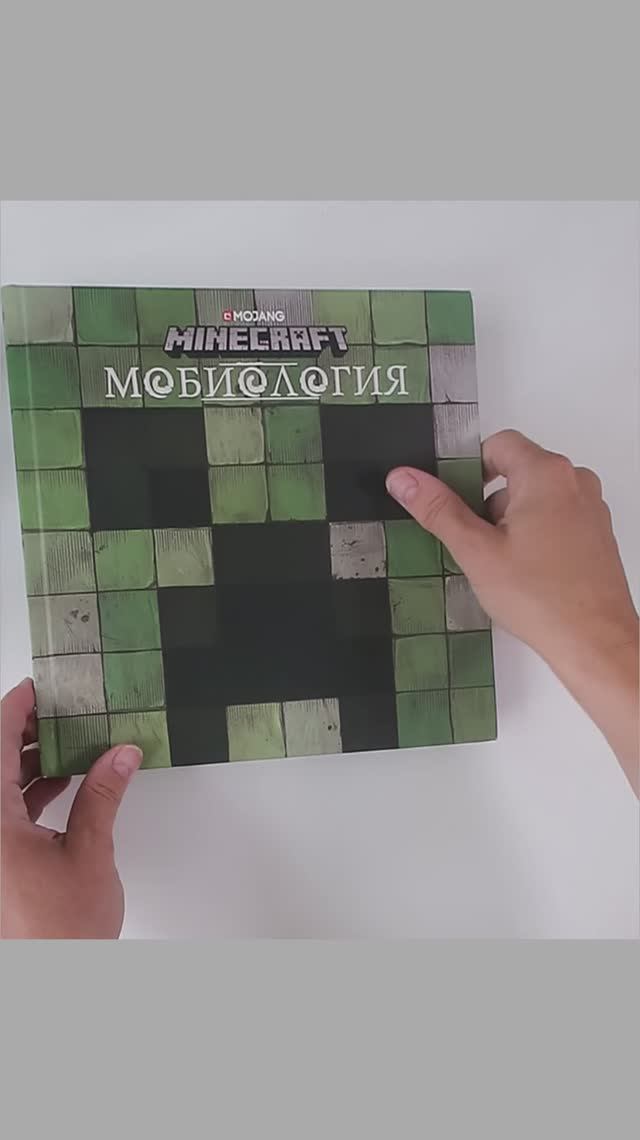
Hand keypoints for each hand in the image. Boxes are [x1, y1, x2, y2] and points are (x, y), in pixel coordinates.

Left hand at [1, 679, 141, 938]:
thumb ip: (102, 796)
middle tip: (58, 713)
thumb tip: (120, 754)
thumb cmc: (60, 933)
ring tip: (68, 745)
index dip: (14, 712)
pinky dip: (27, 793)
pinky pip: (4, 813)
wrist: (52, 985)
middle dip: (24, 735)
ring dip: (28, 764)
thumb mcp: (89, 853)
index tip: (35, 689)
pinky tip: (62, 784)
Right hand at [387, 430, 638, 794]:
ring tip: (500, 563)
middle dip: (488, 501)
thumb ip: (438, 509)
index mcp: (546, 474)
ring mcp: (590, 508)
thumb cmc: (542, 598)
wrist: (594, 642)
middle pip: (517, 471)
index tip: (455, 502)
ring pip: (536, 497)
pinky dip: (535, 535)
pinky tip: (524, 572)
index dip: (469, 469)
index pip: (498, 444)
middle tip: (475, 541)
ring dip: (511, 521)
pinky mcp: (596, 534)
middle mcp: (575, 482)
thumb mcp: (475, 550)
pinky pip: (556, 518)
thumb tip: (404, 478)